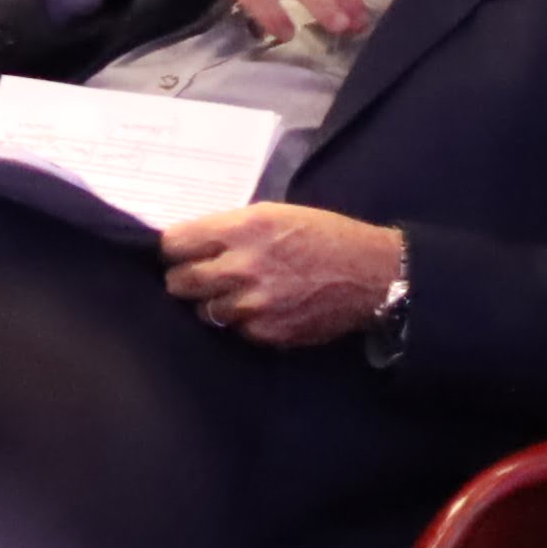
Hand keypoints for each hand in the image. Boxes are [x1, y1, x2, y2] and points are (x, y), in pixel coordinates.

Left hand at [162, 202, 408, 349]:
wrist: (374, 275)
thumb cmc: (326, 237)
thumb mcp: (276, 215)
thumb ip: (230, 229)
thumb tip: (188, 241)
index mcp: (243, 229)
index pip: (174, 244)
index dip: (173, 249)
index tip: (177, 253)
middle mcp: (242, 267)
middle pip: (179, 281)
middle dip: (185, 278)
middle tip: (201, 276)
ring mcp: (252, 304)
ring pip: (203, 310)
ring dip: (213, 302)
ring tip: (238, 292)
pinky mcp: (265, 332)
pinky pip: (234, 329)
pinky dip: (241, 321)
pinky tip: (264, 307)